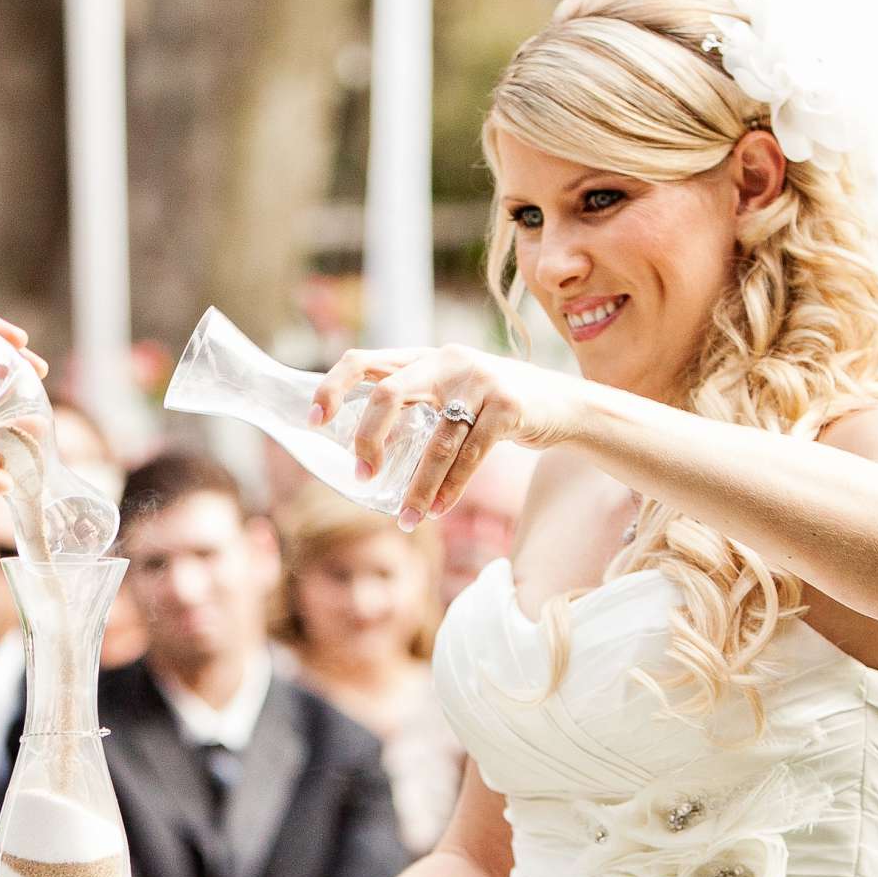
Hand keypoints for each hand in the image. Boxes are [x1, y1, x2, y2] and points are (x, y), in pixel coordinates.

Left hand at [310, 345, 585, 528]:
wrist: (563, 403)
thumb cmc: (490, 404)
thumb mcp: (449, 391)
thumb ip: (412, 404)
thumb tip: (361, 448)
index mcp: (422, 357)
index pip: (363, 360)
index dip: (332, 387)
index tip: (313, 421)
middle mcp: (446, 361)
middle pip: (390, 396)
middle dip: (368, 441)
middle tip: (361, 477)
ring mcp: (480, 381)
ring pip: (435, 441)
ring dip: (418, 486)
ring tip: (407, 518)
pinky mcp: (509, 407)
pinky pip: (471, 455)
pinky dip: (451, 488)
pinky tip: (438, 510)